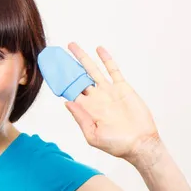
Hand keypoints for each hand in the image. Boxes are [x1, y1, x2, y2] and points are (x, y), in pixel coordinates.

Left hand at [63, 42, 159, 160]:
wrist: (140, 143)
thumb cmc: (116, 144)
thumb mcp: (93, 135)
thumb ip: (80, 118)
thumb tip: (66, 102)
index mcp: (86, 109)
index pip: (69, 91)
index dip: (60, 81)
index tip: (50, 71)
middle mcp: (95, 98)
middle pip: (78, 77)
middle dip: (68, 66)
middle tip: (57, 53)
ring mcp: (108, 91)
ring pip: (92, 69)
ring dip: (83, 57)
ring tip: (72, 45)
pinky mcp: (122, 88)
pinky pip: (113, 70)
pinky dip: (106, 59)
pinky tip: (99, 49)